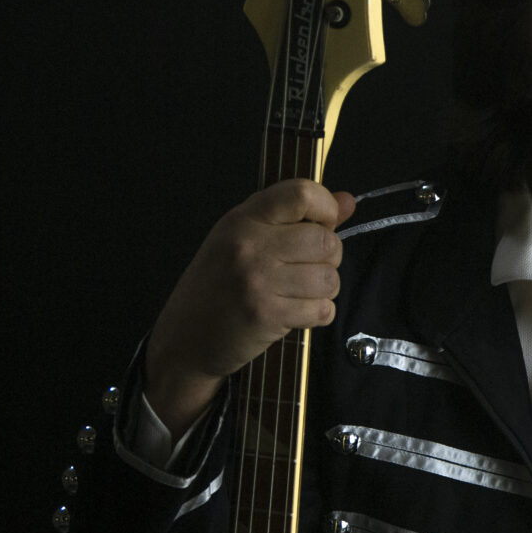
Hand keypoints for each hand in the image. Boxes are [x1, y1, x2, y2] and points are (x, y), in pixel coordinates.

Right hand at [144, 180, 357, 434]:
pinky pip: (322, 309)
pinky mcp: (267, 315)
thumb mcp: (245, 240)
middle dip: (329, 257)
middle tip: (308, 268)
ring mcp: (257, 281)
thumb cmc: (218, 287)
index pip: (301, 194)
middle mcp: (249, 245)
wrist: (185, 339)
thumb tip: (347, 201)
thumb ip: (295, 218)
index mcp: (243, 219)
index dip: (326, 208)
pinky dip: (318, 314)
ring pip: (329, 278)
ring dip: (324, 289)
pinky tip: (296, 312)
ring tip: (300, 292)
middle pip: (325, 240)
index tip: (324, 224)